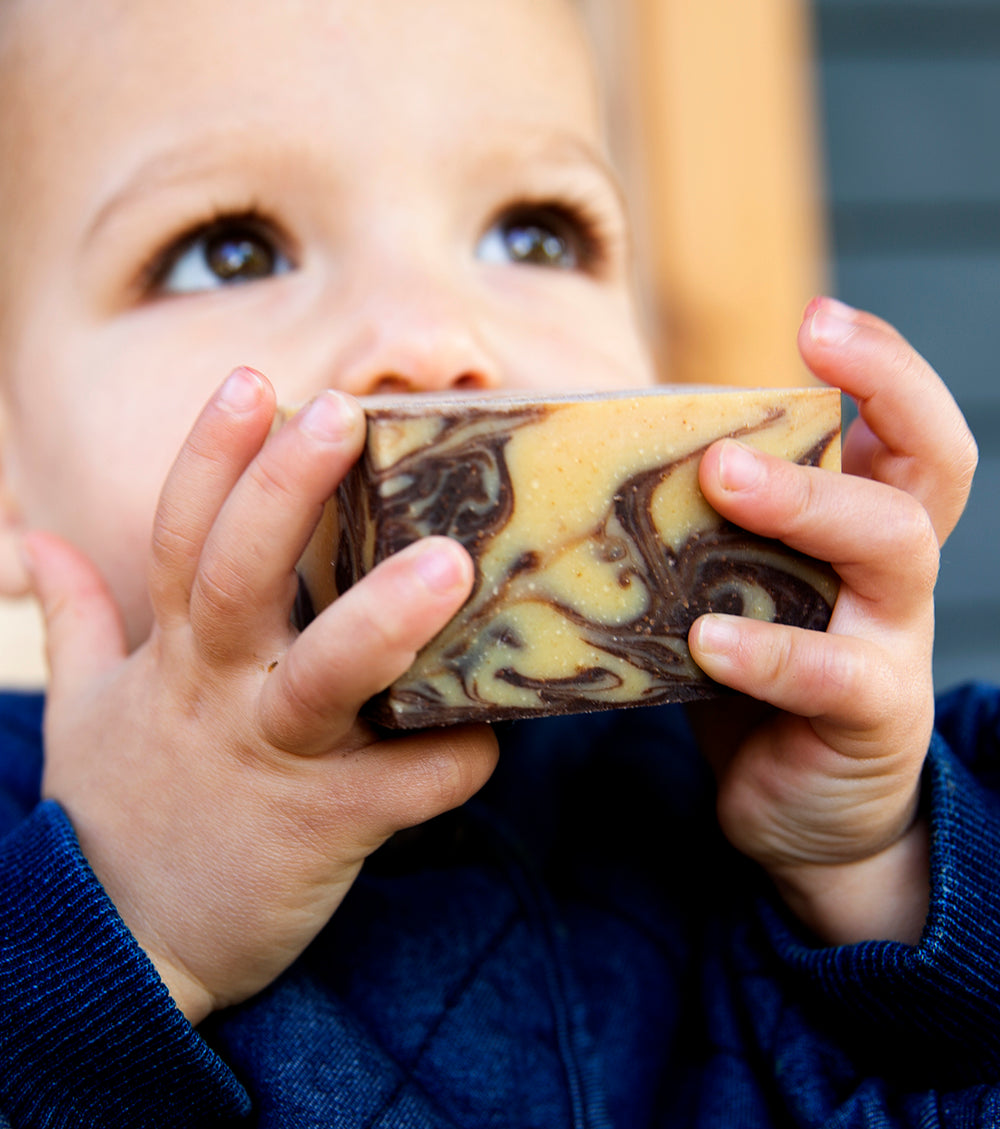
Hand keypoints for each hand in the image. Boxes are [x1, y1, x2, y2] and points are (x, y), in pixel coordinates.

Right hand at [24, 368, 497, 1023]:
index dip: (210, 456)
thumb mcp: (83, 709)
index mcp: (174, 657)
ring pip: (323, 679)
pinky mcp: (323, 828)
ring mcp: (271, 759)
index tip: (253, 382)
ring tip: (448, 563)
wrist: (122, 950)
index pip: (178, 535)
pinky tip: (494, 735)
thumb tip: (35, 545)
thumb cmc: (121, 810)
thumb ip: (78, 619)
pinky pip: (404, 788)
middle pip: (240, 576)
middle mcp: (219, 694)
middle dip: (283, 490)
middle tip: (341, 411)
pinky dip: (455, 761)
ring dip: (383, 622)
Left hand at [687, 298, 977, 944]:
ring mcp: (891, 641)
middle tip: (758, 383)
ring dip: (807, 505)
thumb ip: (704, 525)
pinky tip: (708, 642)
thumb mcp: (737, 583)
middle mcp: (893, 572)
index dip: (885, 366)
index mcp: (863, 524)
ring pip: (893, 549)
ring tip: (723, 480)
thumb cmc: (753, 673)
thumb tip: (590, 452)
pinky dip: (769, 652)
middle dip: (870, 403)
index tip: (818, 320)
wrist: (795, 803)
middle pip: (927, 469)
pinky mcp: (871, 715)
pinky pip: (833, 674)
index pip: (910, 428)